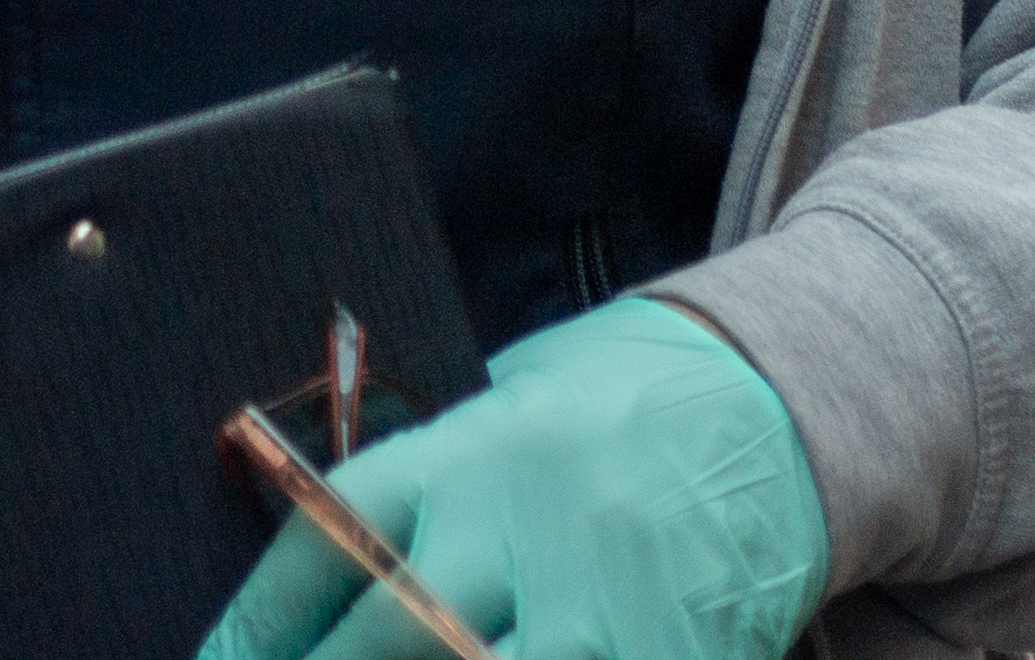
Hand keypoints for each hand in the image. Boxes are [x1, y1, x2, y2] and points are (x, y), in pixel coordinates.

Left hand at [199, 296, 826, 659]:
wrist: (779, 400)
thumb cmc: (617, 402)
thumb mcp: (506, 407)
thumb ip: (427, 486)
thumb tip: (321, 566)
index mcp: (463, 450)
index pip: (325, 545)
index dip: (255, 629)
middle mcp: (519, 527)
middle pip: (386, 639)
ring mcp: (597, 605)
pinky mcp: (666, 656)